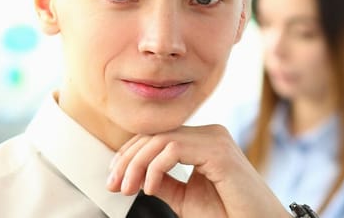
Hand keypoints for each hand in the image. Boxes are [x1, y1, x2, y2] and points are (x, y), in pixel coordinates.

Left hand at [106, 124, 290, 217]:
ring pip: (160, 139)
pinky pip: (173, 149)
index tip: (114, 179)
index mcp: (202, 141)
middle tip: (114, 185)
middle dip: (127, 160)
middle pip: (155, 134)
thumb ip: (164, 182)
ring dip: (136, 165)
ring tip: (128, 189)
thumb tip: (136, 175)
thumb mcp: (185, 198)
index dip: (130, 155)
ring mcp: (215, 138)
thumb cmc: (230, 214)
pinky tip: (151, 189)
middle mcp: (210, 133)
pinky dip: (154, 169)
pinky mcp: (218, 150)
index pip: (157, 136)